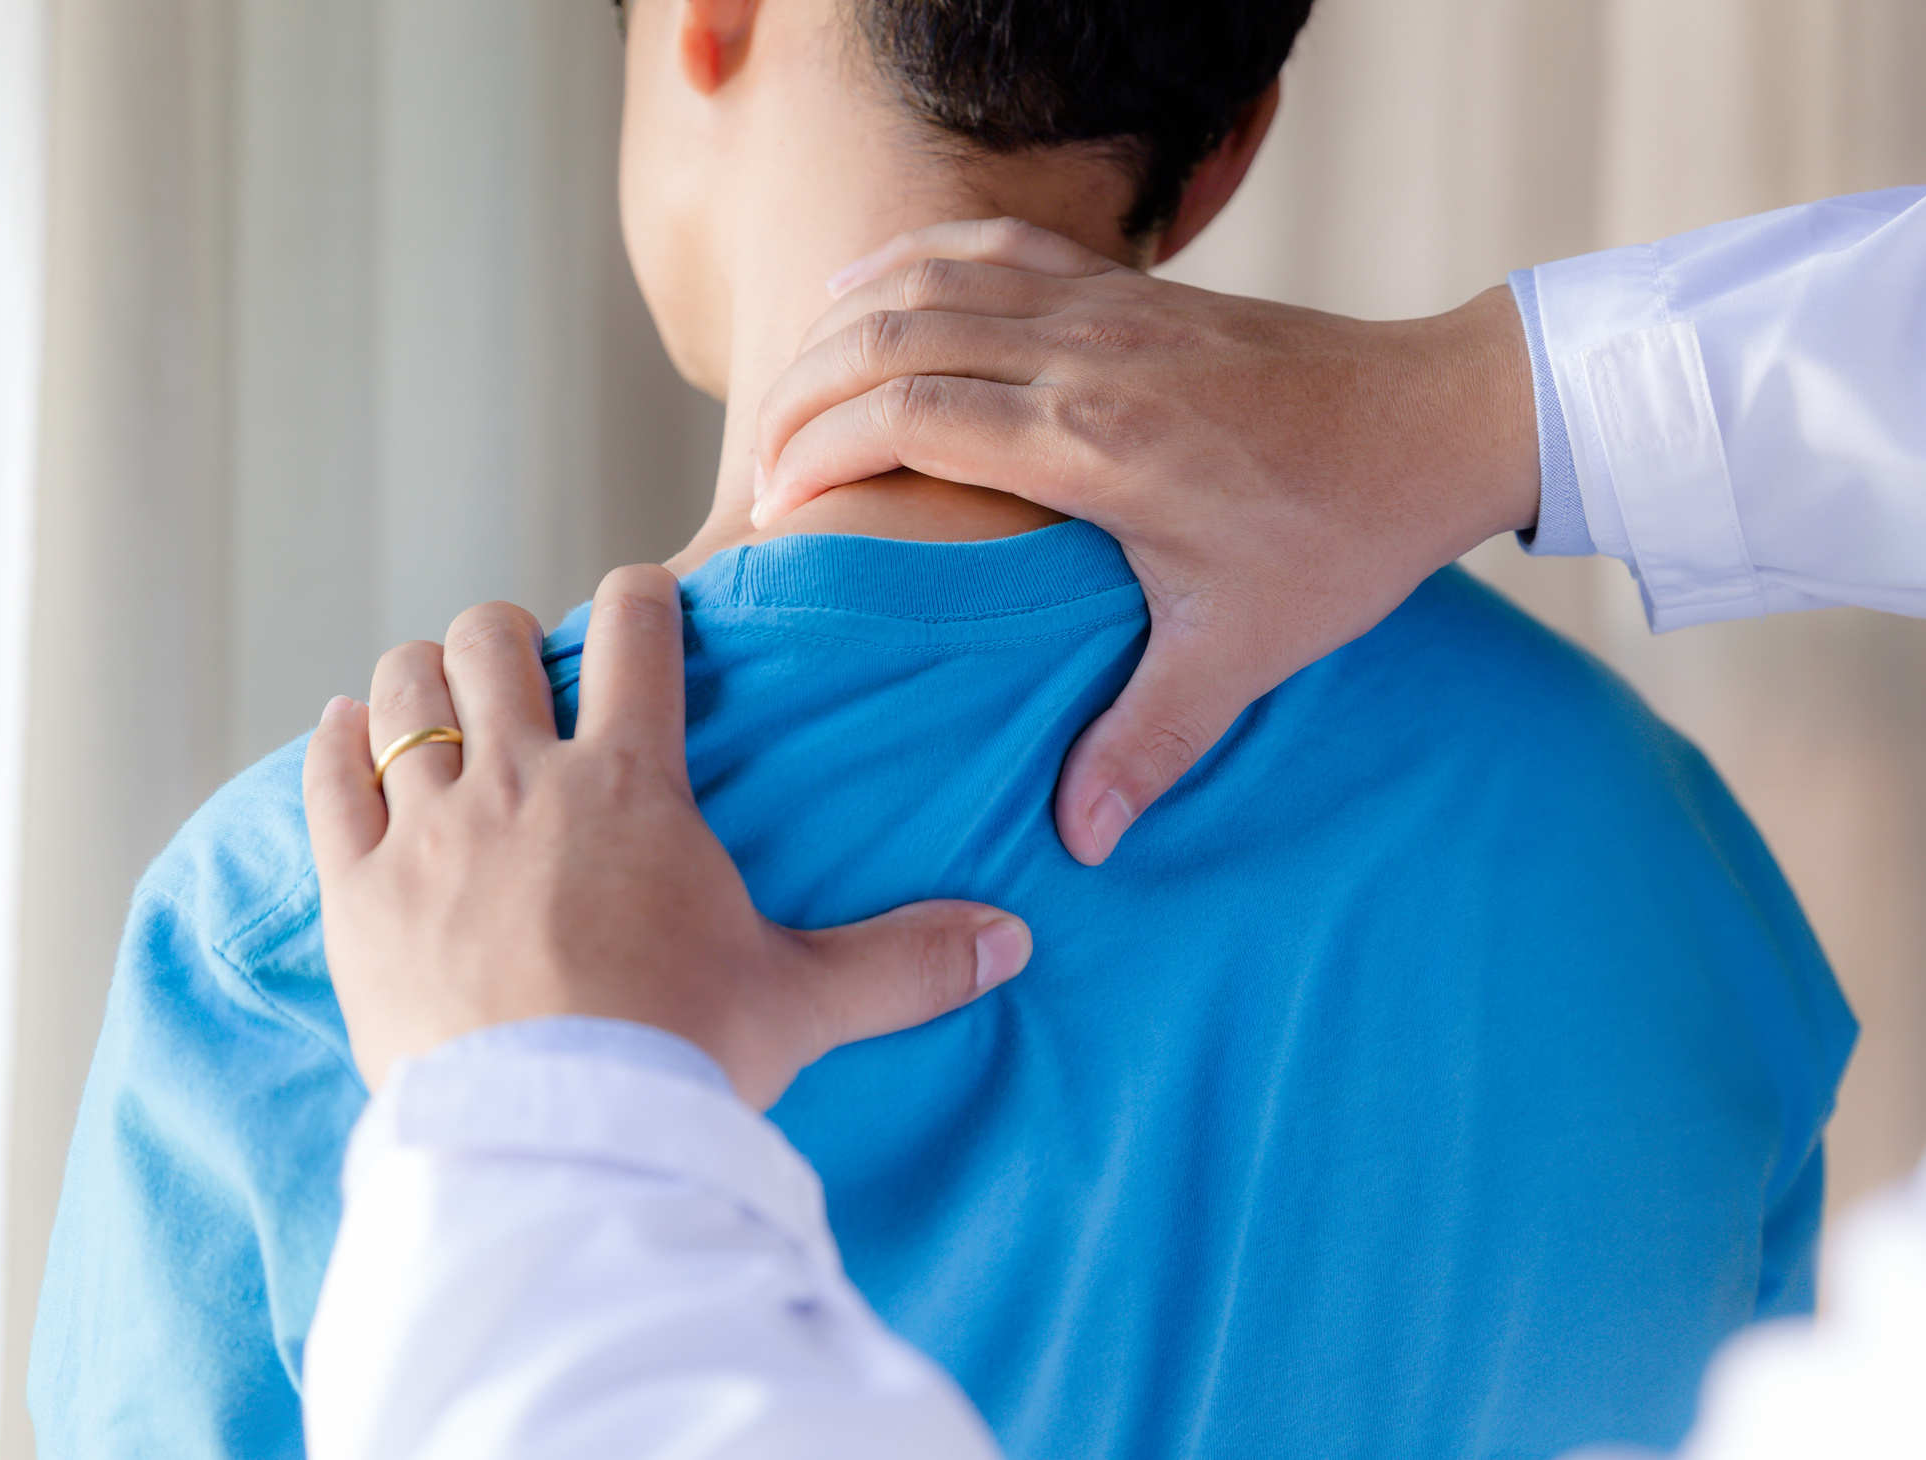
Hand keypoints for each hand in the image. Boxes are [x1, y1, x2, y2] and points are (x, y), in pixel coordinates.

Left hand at [303, 564, 1032, 1107]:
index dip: (641, 596)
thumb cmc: (684, 1060)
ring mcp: (429, 830)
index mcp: (633, 784)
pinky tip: (344, 737)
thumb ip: (907, 962)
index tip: (642, 599)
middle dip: (509, 635)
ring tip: (436, 694)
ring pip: (404, 691)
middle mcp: (523, 780)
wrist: (559, 1142)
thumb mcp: (803, 1003)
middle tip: (526, 669)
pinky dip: (335, 746)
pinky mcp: (358, 892)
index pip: (637, 633)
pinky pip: (328, 779)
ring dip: (421, 677)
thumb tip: (1014, 942)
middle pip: (493, 640)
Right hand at [753, 219, 1540, 863]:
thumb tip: (1079, 844)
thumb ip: (1149, 741)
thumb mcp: (1244, 651)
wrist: (1440, 420)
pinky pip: (994, 244)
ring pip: (929, 278)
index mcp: (1095, 441)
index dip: (817, 453)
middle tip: (757, 467)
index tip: (775, 512)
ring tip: (789, 393)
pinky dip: (915, 259)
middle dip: (799, 395)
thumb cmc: (1344, 534)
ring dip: (841, 325)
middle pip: (889, 336)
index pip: (906, 414)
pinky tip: (871, 289)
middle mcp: (1087, 352)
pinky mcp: (1132, 286)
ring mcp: (1109, 304)